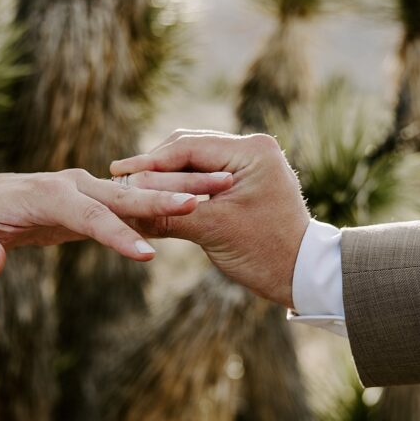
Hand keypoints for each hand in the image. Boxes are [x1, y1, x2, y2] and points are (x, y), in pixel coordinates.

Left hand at [0, 167, 233, 278]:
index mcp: (50, 194)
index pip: (89, 217)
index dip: (117, 236)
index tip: (146, 257)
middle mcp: (75, 185)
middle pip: (127, 195)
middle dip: (167, 198)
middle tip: (208, 201)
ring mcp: (88, 189)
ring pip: (138, 192)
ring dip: (180, 191)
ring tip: (224, 188)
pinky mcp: (95, 200)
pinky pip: (135, 202)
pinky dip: (168, 201)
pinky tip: (202, 205)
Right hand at [110, 130, 309, 308]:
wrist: (301, 273)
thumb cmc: (263, 253)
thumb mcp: (211, 231)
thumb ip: (168, 213)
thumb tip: (125, 207)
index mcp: (252, 151)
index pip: (188, 147)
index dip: (149, 161)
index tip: (118, 171)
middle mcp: (253, 147)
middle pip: (189, 147)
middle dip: (154, 164)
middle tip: (120, 177)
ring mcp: (251, 161)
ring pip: (195, 160)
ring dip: (166, 174)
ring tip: (133, 186)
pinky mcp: (246, 177)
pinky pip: (206, 174)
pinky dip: (181, 184)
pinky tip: (157, 194)